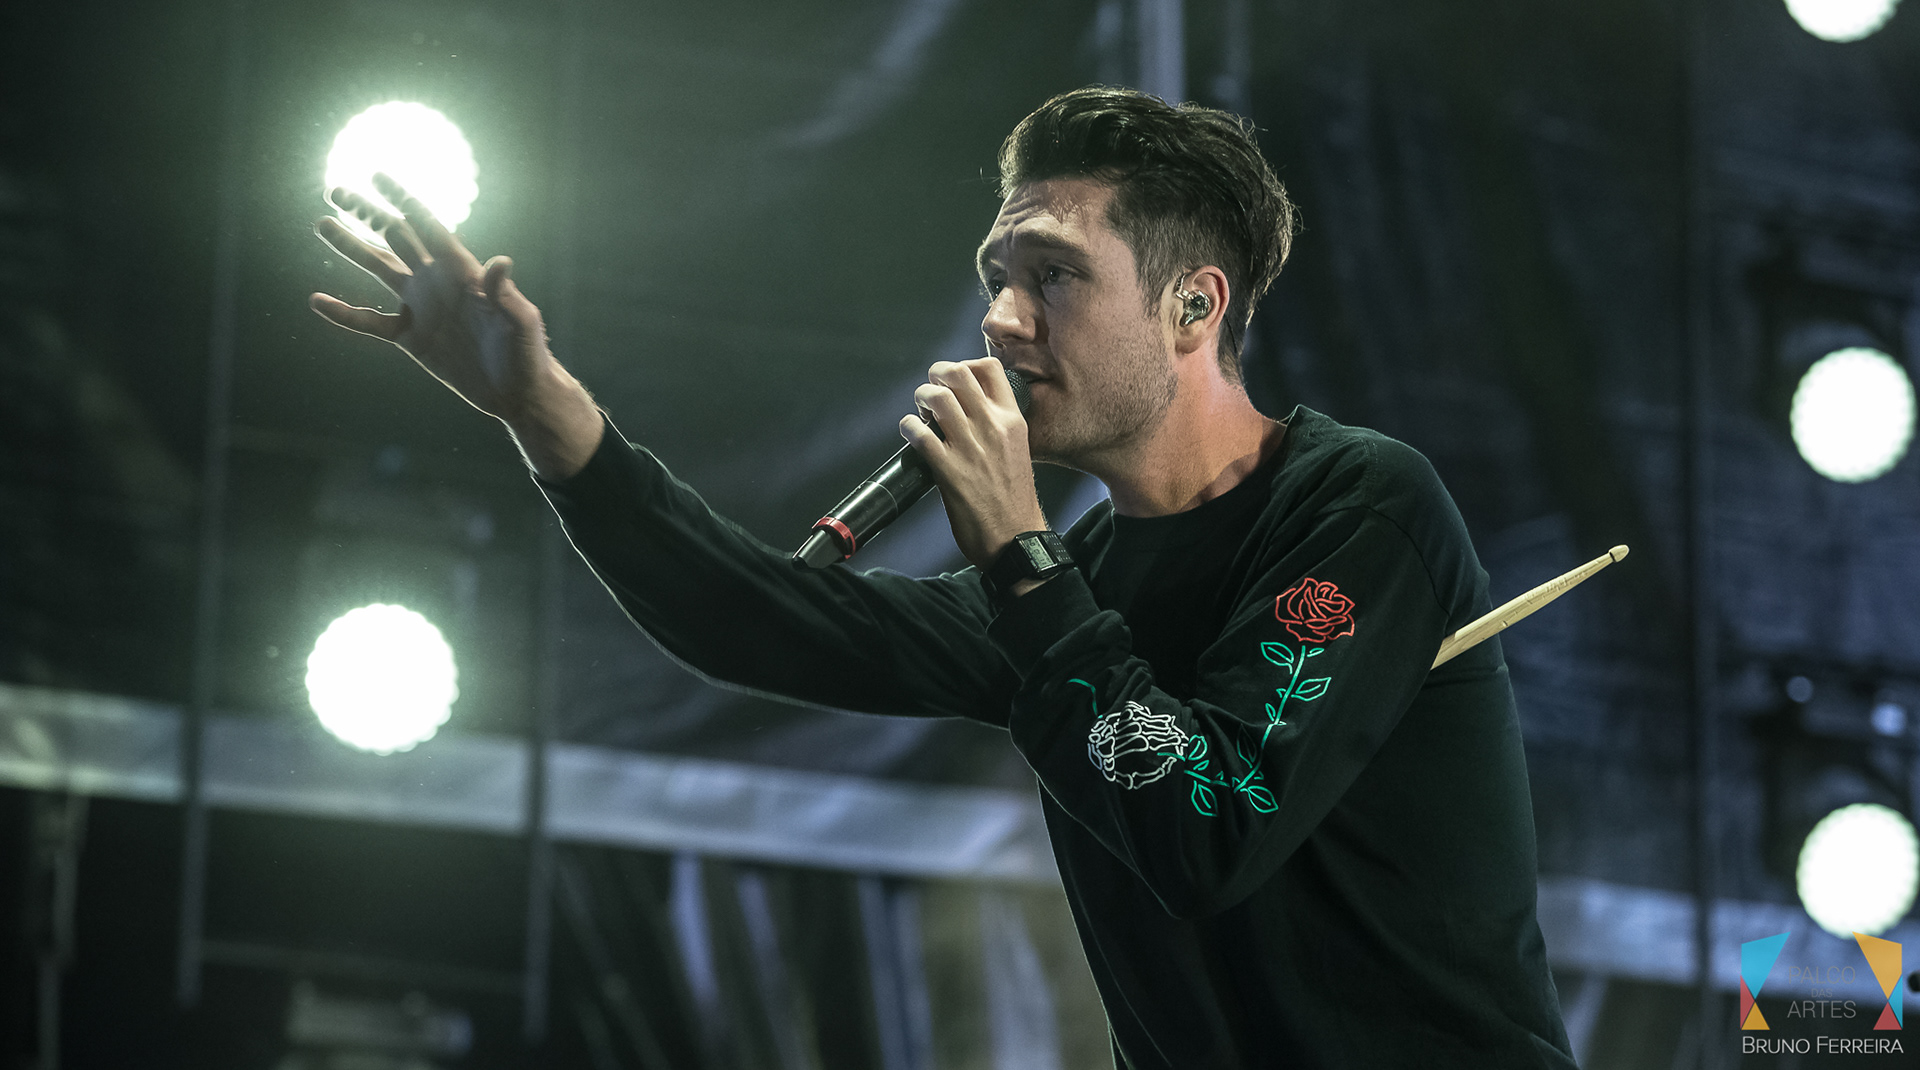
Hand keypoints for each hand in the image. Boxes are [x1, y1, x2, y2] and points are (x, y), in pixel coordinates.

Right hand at [310, 174, 601, 478]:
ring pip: (378, 267)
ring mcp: (421, 306)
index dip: (402, 198)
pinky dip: (343, 313)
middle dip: (366, 212)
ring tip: (322, 224)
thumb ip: (504, 291)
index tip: (376, 174)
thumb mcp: (519, 319)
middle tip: (335, 189)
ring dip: (350, 246)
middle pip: (395, 236)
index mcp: (462, 269)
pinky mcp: (411, 336)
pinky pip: (369, 322)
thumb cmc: (526, 351)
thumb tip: (502, 261)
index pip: (427, 224)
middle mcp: (437, 281)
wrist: (516, 391)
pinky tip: (317, 301)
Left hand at [900, 356, 1048, 570]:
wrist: (1016, 539)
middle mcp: (993, 427)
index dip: (965, 364)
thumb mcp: (1017, 449)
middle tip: (931, 388)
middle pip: (958, 373)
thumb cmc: (1015, 498)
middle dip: (936, 374)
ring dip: (920, 398)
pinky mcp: (949, 471)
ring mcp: (971, 448)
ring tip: (920, 412)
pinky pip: (920, 434)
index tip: (955, 379)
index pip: (990, 368)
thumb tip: (968, 407)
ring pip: (937, 398)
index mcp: (1012, 420)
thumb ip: (997, 425)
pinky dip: (908, 427)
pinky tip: (910, 433)